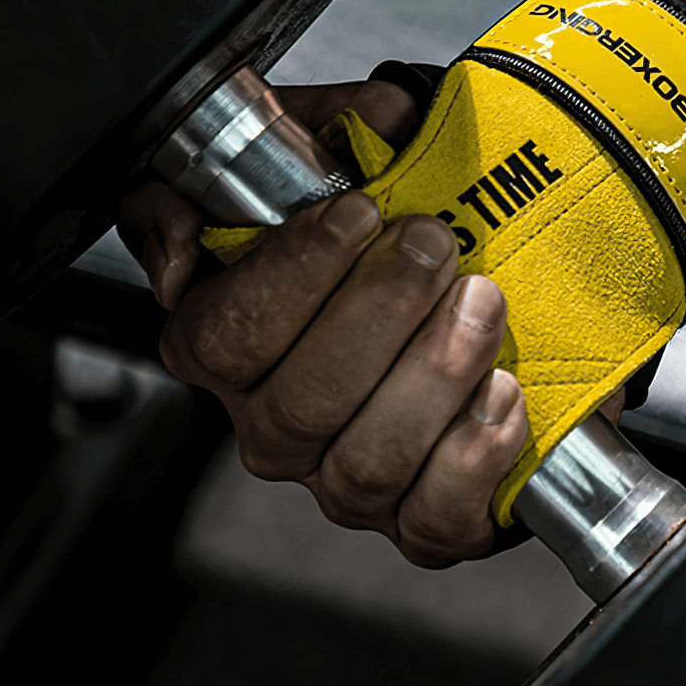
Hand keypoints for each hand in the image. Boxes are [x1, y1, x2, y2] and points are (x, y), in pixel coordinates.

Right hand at [119, 79, 528, 566]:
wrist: (475, 299)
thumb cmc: (387, 234)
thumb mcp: (326, 167)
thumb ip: (256, 163)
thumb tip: (182, 242)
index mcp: (228, 351)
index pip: (223, 337)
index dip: (289, 276)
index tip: (357, 213)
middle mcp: (277, 426)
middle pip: (301, 401)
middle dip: (378, 311)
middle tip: (434, 243)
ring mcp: (346, 482)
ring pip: (367, 462)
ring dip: (433, 374)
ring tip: (481, 301)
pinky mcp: (423, 521)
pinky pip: (433, 517)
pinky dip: (473, 455)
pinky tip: (502, 390)